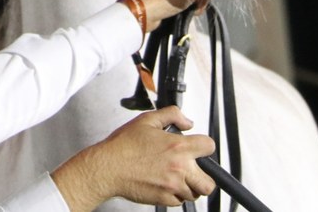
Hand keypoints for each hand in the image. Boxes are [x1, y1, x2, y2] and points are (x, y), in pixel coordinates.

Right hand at [52, 106, 215, 211]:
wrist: (108, 167)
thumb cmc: (124, 146)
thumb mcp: (147, 120)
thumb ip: (172, 115)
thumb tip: (187, 122)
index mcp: (179, 146)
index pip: (209, 147)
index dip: (205, 146)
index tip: (199, 148)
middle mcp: (179, 168)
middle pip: (209, 182)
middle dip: (204, 176)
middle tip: (193, 171)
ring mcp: (172, 186)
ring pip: (195, 194)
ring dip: (189, 186)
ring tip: (176, 177)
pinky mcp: (163, 199)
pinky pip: (179, 202)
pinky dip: (175, 195)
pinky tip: (165, 184)